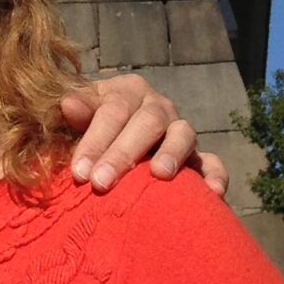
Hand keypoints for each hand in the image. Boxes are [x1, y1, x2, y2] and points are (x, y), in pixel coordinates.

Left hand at [60, 74, 230, 199]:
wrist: (113, 138)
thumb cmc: (88, 128)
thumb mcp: (78, 115)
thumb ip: (76, 110)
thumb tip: (68, 105)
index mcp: (128, 90)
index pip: (113, 110)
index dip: (95, 140)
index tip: (79, 172)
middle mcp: (158, 106)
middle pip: (146, 123)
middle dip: (123, 153)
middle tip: (101, 184)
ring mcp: (181, 130)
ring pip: (183, 135)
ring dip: (172, 154)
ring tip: (159, 175)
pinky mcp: (198, 157)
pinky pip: (213, 162)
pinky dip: (216, 175)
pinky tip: (213, 193)